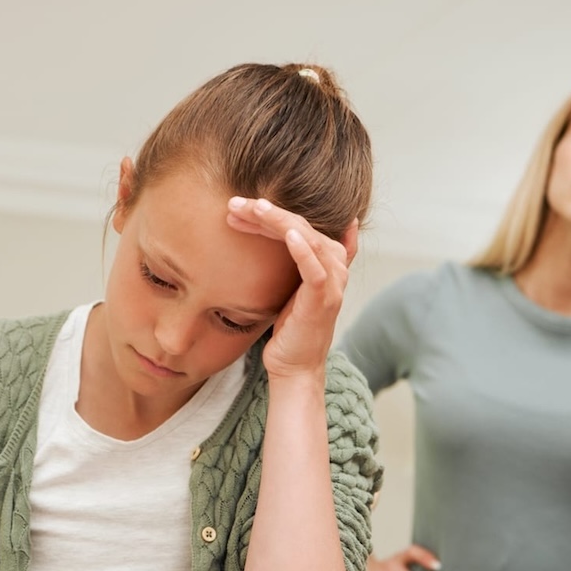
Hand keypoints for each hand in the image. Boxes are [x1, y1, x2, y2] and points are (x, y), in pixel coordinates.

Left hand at [225, 197, 358, 380]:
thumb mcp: (288, 289)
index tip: (236, 208)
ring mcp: (332, 283)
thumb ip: (289, 262)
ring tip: (254, 208)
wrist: (294, 367)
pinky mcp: (324, 300)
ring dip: (279, 221)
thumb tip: (273, 237)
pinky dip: (303, 249)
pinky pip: (316, 268)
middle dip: (267, 212)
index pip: (298, 224)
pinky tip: (287, 233)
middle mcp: (335, 267)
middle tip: (236, 203)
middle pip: (302, 226)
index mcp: (326, 260)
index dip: (269, 212)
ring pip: (308, 239)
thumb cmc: (289, 329)